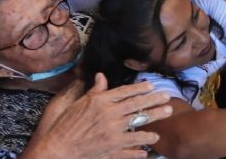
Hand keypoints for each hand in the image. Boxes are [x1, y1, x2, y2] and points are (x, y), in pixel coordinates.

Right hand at [30, 73, 172, 158]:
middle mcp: (109, 116)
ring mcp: (112, 134)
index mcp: (101, 103)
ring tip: (166, 114)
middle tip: (167, 98)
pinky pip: (131, 148)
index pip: (125, 92)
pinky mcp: (111, 149)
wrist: (58, 147)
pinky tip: (149, 147)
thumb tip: (101, 76)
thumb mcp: (79, 103)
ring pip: (139, 125)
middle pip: (136, 106)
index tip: (152, 85)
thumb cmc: (66, 124)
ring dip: (154, 119)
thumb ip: (95, 91)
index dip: (140, 88)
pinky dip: (141, 147)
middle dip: (154, 101)